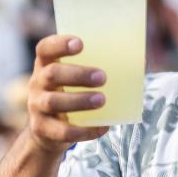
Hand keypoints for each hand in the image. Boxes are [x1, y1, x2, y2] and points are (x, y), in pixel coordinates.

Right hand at [28, 34, 110, 153]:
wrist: (48, 132)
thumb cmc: (71, 97)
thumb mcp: (77, 82)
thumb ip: (98, 70)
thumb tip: (140, 62)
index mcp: (46, 65)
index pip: (45, 49)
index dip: (60, 44)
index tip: (80, 43)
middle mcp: (37, 83)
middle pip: (52, 74)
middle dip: (77, 75)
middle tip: (102, 77)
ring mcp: (37, 107)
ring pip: (53, 102)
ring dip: (80, 100)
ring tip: (102, 100)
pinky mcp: (43, 129)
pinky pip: (63, 131)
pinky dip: (85, 130)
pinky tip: (103, 127)